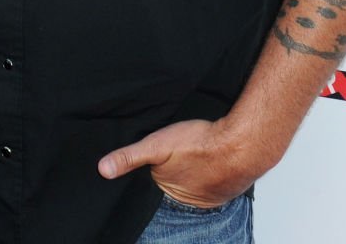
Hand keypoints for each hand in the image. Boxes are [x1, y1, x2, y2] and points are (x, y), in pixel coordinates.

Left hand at [97, 119, 258, 208]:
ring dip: (191, 173)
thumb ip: (130, 157)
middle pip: (173, 187)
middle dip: (171, 174)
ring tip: (190, 156)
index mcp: (170, 194)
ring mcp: (211, 197)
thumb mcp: (156, 145)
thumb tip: (103, 169)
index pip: (152, 188)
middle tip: (177, 156)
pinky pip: (212, 181)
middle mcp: (191, 203)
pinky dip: (208, 172)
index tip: (154, 163)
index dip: (150, 174)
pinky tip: (206, 158)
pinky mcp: (227, 188)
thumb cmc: (200, 143)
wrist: (242, 143)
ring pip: (193, 184)